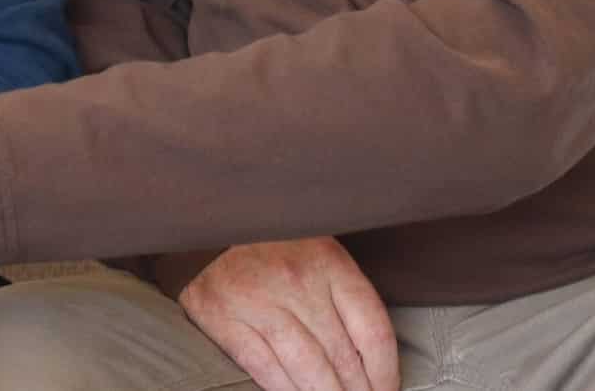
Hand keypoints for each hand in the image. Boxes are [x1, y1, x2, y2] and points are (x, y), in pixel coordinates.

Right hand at [178, 238, 396, 390]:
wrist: (207, 220)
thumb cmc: (270, 239)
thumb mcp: (317, 247)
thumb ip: (344, 291)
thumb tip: (370, 351)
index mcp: (329, 262)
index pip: (373, 331)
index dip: (387, 371)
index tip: (388, 389)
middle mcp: (297, 283)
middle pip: (343, 357)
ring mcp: (259, 302)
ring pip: (308, 370)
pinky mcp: (224, 318)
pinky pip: (265, 369)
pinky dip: (285, 390)